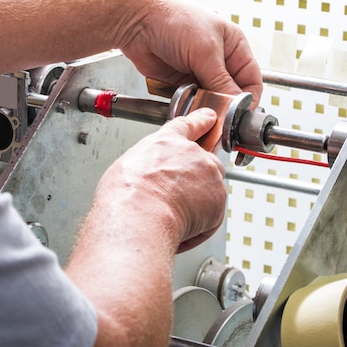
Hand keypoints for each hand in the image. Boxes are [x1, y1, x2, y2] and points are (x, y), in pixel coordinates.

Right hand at [95, 108, 226, 252]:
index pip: (188, 125)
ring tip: (173, 216)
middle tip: (176, 198)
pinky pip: (212, 215)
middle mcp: (192, 153)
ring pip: (210, 190)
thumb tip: (150, 180)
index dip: (200, 122)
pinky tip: (181, 228)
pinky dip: (200, 226)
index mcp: (167, 142)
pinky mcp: (219, 196)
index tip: (209, 118)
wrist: (140, 213)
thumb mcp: (129, 167)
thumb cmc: (127, 194)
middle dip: (197, 180)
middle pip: (205, 162)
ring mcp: (209, 173)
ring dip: (198, 204)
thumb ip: (149, 166)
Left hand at [119, 0, 262, 108]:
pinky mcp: (182, 81)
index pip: (251, 80)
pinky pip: (193, 100)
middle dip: (226, 105)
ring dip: (207, 106)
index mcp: (234, 46)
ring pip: (212, 99)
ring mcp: (200, 71)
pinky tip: (188, 105)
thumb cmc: (174, 19)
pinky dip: (192, 106)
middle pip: (231, 93)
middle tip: (221, 117)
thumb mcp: (205, 51)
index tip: (242, 114)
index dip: (249, 98)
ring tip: (202, 109)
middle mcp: (219, 59)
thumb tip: (235, 105)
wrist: (137, 21)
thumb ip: (222, 82)